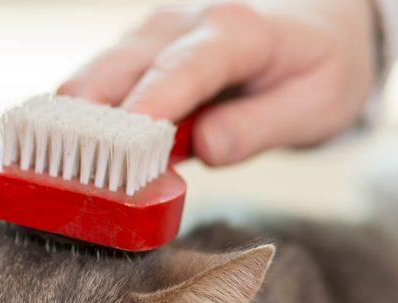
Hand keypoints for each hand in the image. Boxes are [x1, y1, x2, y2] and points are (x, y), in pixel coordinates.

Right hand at [59, 1, 378, 164]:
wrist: (319, 24)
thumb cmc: (318, 69)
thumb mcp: (314, 106)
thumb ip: (258, 128)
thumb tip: (206, 146)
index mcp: (235, 30)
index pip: (177, 72)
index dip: (141, 114)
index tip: (115, 158)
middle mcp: (181, 23)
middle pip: (110, 73)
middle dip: (87, 130)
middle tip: (83, 184)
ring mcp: (150, 35)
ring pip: (89, 80)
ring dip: (78, 132)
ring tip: (80, 179)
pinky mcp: (134, 53)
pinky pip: (93, 89)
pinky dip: (84, 126)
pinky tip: (90, 160)